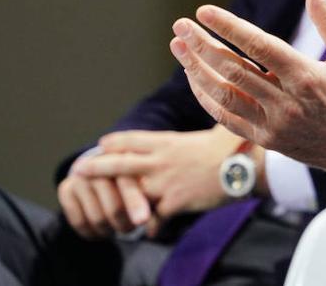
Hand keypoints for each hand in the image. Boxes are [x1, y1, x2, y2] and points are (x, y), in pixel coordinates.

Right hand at [57, 170, 149, 239]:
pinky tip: (101, 232)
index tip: (142, 221)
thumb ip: (149, 198)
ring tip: (118, 228)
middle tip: (131, 228)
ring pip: (97, 218)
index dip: (135, 204)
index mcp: (123, 158)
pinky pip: (79, 222)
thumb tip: (153, 228)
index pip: (129, 185)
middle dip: (125, 224)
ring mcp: (80, 176)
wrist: (100, 166)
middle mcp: (99, 165)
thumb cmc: (131, 178)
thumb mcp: (143, 181)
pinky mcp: (65, 189)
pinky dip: (92, 233)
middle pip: (114, 207)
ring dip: (110, 230)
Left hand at [72, 124, 254, 229]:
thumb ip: (208, 118)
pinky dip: (152, 225)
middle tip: (79, 169)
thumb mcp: (216, 126)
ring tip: (102, 208)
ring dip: (114, 201)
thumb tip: (219, 95)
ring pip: (129, 192)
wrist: (245, 165)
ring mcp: (165, 183)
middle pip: (119, 163)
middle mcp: (160, 161)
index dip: (114, 142)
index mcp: (168, 142)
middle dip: (96, 167)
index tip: (102, 144)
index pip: (132, 139)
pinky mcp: (174, 202)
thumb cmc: (235, 143)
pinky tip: (151, 231)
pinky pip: (155, 218)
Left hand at [169, 0, 325, 189]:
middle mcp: (286, 103)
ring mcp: (273, 125)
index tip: (205, 11)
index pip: (259, 47)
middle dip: (202, 45)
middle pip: (233, 70)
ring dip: (196, 70)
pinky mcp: (267, 140)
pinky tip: (194, 79)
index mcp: (307, 77)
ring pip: (224, 95)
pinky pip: (227, 119)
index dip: (229, 28)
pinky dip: (207, 98)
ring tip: (179, 47)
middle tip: (181, 25)